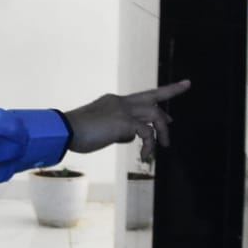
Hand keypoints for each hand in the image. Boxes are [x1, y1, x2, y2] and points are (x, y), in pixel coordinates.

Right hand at [64, 80, 191, 160]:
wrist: (65, 131)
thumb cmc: (77, 133)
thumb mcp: (101, 130)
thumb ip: (118, 130)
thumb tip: (131, 136)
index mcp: (113, 101)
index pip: (140, 98)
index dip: (156, 97)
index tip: (168, 97)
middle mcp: (121, 102)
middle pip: (152, 95)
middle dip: (172, 91)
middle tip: (182, 98)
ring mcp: (123, 110)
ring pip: (154, 114)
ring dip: (162, 132)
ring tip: (162, 148)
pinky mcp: (124, 121)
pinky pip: (146, 133)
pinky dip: (149, 145)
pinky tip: (144, 155)